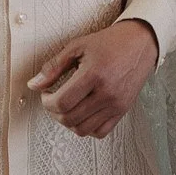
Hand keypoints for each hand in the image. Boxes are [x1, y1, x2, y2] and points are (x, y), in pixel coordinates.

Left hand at [29, 20, 160, 138]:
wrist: (141, 43)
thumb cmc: (110, 42)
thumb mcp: (78, 46)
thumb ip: (54, 66)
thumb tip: (34, 85)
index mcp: (94, 74)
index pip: (62, 103)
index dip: (46, 102)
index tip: (46, 94)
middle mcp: (106, 93)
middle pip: (69, 118)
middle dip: (54, 112)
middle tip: (53, 100)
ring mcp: (116, 105)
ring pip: (82, 129)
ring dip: (68, 121)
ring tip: (67, 107)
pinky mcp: (123, 110)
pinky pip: (100, 132)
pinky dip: (86, 128)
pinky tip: (82, 113)